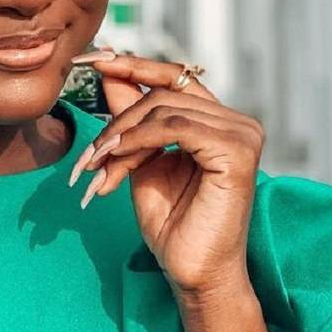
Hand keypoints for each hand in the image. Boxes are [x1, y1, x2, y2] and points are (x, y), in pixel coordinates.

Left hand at [68, 50, 265, 295]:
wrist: (191, 272)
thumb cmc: (172, 224)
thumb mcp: (140, 159)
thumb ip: (130, 116)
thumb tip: (108, 69)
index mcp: (217, 121)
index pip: (172, 76)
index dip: (131, 64)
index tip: (89, 59)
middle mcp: (236, 122)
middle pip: (162, 93)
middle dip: (117, 120)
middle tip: (90, 155)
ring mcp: (242, 134)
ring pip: (164, 108)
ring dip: (122, 135)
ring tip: (100, 166)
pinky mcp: (237, 152)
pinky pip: (175, 127)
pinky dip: (139, 139)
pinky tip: (118, 158)